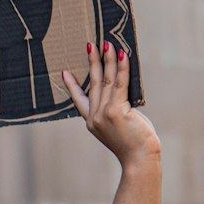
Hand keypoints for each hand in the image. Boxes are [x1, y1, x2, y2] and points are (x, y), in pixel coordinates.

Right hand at [62, 40, 158, 170]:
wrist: (139, 160)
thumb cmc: (135, 145)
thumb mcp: (120, 126)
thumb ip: (117, 109)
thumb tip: (121, 88)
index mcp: (92, 123)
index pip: (79, 100)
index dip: (72, 85)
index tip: (64, 72)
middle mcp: (94, 117)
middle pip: (93, 83)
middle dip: (93, 62)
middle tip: (91, 45)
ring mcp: (104, 114)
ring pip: (105, 80)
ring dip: (107, 60)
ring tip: (107, 44)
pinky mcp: (116, 111)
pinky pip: (119, 84)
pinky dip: (122, 68)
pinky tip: (123, 55)